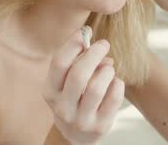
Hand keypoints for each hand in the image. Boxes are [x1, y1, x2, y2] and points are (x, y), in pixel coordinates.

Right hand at [42, 29, 124, 144]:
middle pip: (79, 74)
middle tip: (104, 44)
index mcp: (50, 92)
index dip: (73, 44)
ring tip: (108, 67)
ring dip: (106, 70)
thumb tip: (96, 46)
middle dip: (94, 54)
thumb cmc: (73, 98)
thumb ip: (76, 62)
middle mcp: (63, 107)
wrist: (75, 135)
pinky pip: (114, 98)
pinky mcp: (100, 127)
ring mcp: (81, 119)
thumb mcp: (65, 82)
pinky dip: (117, 83)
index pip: (59, 63)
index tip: (85, 32)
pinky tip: (114, 82)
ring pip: (97, 87)